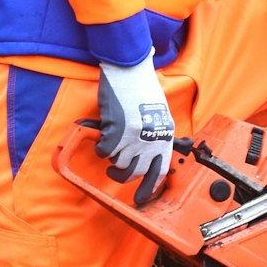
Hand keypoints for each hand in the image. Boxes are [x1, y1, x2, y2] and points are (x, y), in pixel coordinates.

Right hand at [96, 52, 173, 205]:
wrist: (130, 69)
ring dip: (112, 159)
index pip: (161, 170)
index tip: (140, 197)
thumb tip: (147, 152)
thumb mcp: (159, 112)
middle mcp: (152, 140)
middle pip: (137, 172)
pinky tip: (101, 138)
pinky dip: (101, 147)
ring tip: (110, 150)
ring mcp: (135, 137)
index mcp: (165, 135)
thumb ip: (155, 132)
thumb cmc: (143, 86)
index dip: (150, 186)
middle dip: (123, 176)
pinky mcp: (117, 131)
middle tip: (115, 173)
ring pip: (119, 163)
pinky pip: (104, 152)